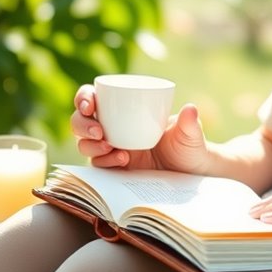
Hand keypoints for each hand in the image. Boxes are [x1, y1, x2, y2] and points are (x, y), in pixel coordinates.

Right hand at [71, 84, 210, 172]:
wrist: (190, 172)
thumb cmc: (188, 146)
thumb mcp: (189, 134)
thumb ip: (190, 124)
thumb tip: (190, 108)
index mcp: (123, 109)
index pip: (94, 98)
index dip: (84, 98)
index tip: (89, 105)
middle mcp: (112, 127)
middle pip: (80, 122)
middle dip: (82, 125)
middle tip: (98, 131)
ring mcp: (111, 149)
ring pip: (85, 144)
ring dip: (90, 145)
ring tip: (110, 147)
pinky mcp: (114, 169)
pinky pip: (98, 165)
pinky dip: (104, 162)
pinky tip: (121, 160)